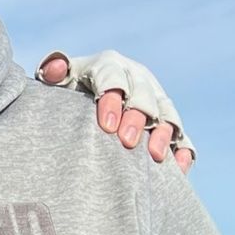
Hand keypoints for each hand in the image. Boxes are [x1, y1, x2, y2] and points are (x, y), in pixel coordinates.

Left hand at [38, 50, 194, 173]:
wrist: (82, 105)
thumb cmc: (66, 94)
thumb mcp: (57, 83)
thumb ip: (52, 72)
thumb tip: (55, 69)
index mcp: (111, 67)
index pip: (113, 79)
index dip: (112, 101)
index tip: (105, 126)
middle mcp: (138, 81)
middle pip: (143, 97)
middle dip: (137, 118)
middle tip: (126, 142)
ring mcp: (156, 103)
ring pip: (167, 115)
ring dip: (163, 134)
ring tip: (155, 156)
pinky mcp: (168, 126)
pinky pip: (183, 138)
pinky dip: (182, 152)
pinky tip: (179, 167)